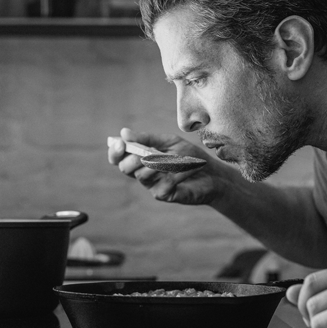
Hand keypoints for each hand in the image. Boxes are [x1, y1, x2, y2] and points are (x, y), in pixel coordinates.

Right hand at [107, 127, 224, 205]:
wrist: (211, 173)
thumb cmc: (189, 156)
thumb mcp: (169, 142)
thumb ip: (147, 138)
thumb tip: (124, 132)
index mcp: (141, 159)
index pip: (119, 158)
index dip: (115, 152)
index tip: (119, 143)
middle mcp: (143, 173)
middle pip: (126, 168)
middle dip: (133, 158)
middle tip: (148, 154)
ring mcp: (152, 186)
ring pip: (143, 175)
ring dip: (160, 163)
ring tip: (178, 159)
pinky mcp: (164, 195)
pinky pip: (162, 183)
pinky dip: (176, 173)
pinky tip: (188, 169)